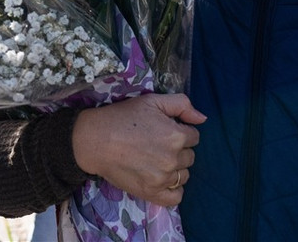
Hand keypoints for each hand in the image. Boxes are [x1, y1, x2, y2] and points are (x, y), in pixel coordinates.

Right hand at [71, 93, 205, 206]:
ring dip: (174, 168)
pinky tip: (162, 179)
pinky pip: (176, 197)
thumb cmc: (122, 117)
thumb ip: (181, 104)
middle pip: (190, 156)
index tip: (164, 130)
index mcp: (176, 135)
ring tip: (154, 159)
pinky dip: (173, 189)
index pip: (194, 137)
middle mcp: (173, 158)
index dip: (180, 131)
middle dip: (178, 150)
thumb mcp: (152, 100)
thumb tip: (202, 119)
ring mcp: (163, 178)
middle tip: (157, 144)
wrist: (95, 140)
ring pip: (184, 175)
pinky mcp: (151, 192)